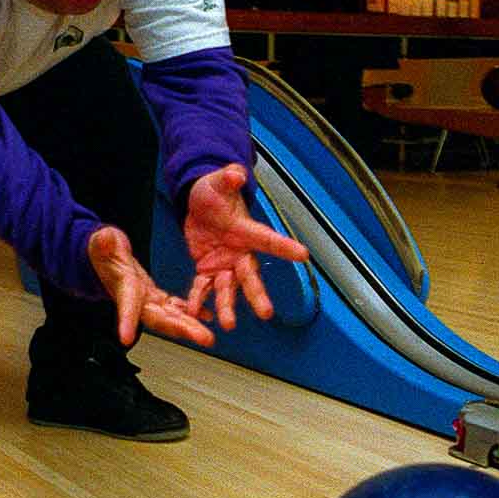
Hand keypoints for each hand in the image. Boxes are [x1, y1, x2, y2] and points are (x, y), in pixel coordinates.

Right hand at [87, 225, 214, 347]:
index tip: (126, 338)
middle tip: (202, 338)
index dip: (126, 321)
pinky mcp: (155, 296)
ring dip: (189, 327)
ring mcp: (147, 300)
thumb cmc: (104, 248)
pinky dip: (190, 314)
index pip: (125, 304)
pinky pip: (174, 308)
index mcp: (123, 286)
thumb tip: (105, 240)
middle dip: (179, 329)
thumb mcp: (103, 241)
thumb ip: (104, 242)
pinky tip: (206, 316)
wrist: (108, 256)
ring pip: (169, 317)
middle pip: (157, 319)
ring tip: (207, 336)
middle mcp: (136, 299)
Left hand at [181, 163, 309, 330]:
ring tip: (228, 324)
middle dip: (257, 295)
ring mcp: (224, 264)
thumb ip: (228, 178)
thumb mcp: (217, 181)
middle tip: (266, 312)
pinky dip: (199, 300)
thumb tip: (236, 173)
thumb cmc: (214, 192)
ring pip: (228, 289)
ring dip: (228, 306)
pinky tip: (195, 313)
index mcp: (246, 231)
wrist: (199, 205)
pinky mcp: (208, 270)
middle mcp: (239, 252)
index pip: (268, 239)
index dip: (285, 247)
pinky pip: (203, 288)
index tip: (303, 255)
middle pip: (250, 276)